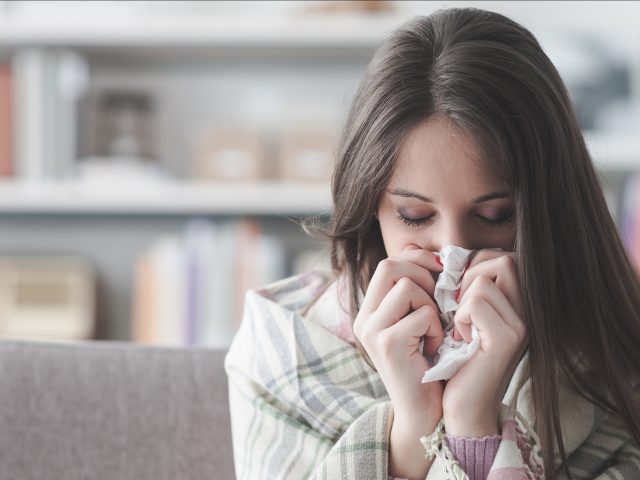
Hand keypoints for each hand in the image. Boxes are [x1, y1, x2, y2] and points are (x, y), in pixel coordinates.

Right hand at [353, 245, 444, 477]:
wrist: (425, 412)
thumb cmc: (429, 364)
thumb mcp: (419, 320)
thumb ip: (415, 288)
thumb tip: (416, 248)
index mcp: (370, 310)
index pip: (388, 262)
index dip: (418, 260)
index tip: (441, 273)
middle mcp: (364, 318)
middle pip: (391, 266)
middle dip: (424, 276)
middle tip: (439, 300)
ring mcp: (372, 330)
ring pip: (407, 287)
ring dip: (431, 305)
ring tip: (434, 329)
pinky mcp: (386, 344)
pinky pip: (422, 314)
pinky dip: (437, 328)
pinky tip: (435, 347)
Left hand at [442, 250, 527, 437]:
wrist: (463, 406)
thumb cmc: (456, 358)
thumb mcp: (460, 314)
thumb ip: (459, 284)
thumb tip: (431, 252)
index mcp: (519, 303)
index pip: (502, 257)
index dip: (474, 265)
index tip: (458, 293)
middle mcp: (529, 311)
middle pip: (502, 260)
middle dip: (469, 276)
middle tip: (458, 307)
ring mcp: (522, 325)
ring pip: (483, 280)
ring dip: (461, 301)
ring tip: (461, 327)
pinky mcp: (508, 339)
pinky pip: (476, 302)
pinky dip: (460, 318)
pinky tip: (462, 339)